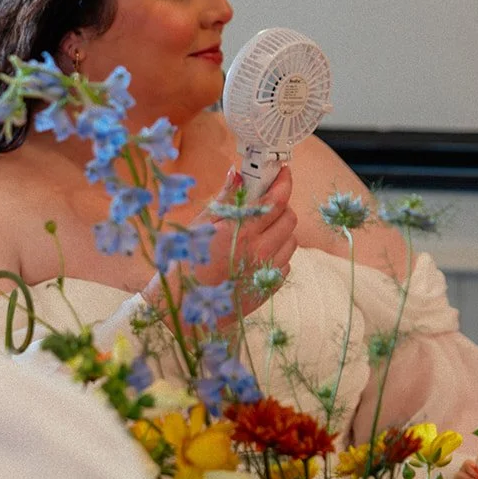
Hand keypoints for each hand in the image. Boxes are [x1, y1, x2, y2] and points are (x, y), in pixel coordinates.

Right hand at [189, 166, 297, 295]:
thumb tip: (237, 173)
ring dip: (281, 231)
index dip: (284, 182)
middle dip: (281, 206)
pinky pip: (286, 262)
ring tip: (260, 231)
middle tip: (265, 205)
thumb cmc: (187, 262)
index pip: (277, 200)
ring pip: (292, 240)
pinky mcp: (269, 286)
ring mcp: (268, 270)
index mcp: (243, 231)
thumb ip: (224, 198)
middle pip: (290, 218)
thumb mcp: (200, 225)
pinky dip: (278, 253)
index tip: (283, 172)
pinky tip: (258, 254)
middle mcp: (261, 249)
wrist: (185, 307)